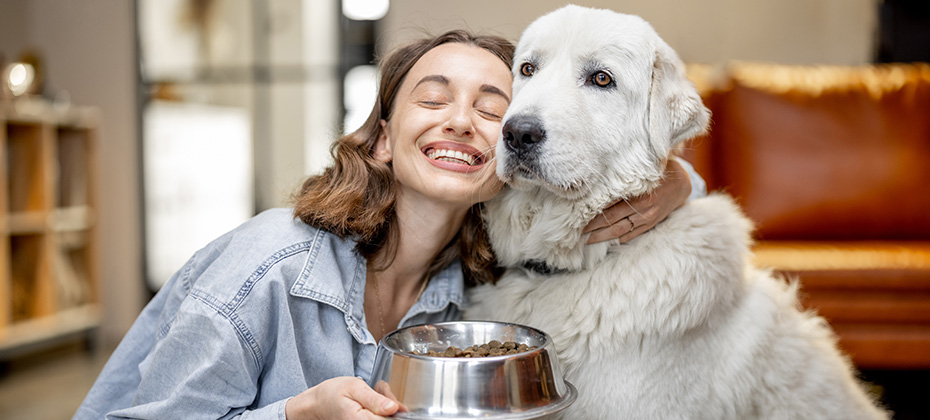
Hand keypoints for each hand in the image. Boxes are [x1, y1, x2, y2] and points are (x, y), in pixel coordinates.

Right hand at [285, 377, 403, 419]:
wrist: (318, 404)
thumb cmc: (333, 394)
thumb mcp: (354, 388)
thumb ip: (375, 399)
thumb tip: (394, 408)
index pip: (391, 419)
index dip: (393, 404)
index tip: (384, 393)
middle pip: (391, 418)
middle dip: (389, 401)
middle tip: (378, 389)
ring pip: (387, 418)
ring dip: (386, 404)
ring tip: (374, 392)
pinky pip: (380, 418)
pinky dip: (380, 409)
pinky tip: (373, 402)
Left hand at [583, 159, 691, 243]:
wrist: (682, 183)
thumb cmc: (658, 171)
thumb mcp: (643, 169)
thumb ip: (623, 174)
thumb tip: (598, 178)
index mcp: (638, 191)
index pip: (609, 203)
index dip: (592, 211)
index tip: (577, 214)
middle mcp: (643, 207)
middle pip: (611, 219)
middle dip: (592, 226)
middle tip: (575, 231)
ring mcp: (647, 217)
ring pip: (619, 230)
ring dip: (601, 236)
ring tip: (586, 240)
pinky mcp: (650, 224)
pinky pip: (631, 235)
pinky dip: (617, 239)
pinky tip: (605, 242)